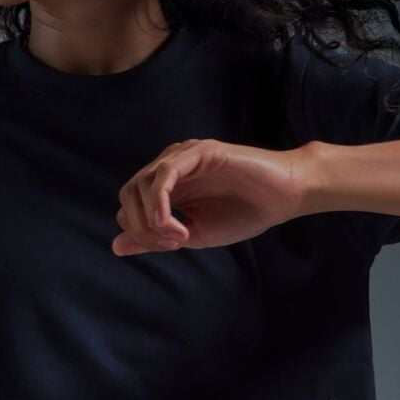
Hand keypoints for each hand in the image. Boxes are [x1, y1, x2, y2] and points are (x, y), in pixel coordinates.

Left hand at [111, 138, 311, 256]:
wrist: (283, 198)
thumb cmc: (244, 213)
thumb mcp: (193, 234)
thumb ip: (154, 237)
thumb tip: (116, 246)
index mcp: (166, 185)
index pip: (129, 205)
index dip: (140, 231)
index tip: (171, 247)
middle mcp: (169, 167)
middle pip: (127, 193)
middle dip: (141, 226)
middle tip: (171, 244)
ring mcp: (183, 156)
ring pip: (141, 184)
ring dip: (151, 218)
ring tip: (178, 235)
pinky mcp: (199, 152)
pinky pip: (164, 174)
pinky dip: (161, 204)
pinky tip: (176, 224)